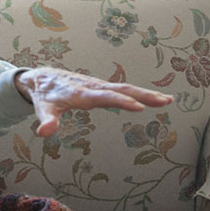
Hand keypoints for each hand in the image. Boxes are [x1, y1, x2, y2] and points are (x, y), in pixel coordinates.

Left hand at [14, 67, 172, 137]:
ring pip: (125, 88)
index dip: (120, 101)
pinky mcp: (100, 87)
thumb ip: (46, 121)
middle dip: (143, 95)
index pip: (104, 97)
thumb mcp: (42, 109)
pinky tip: (153, 98)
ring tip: (167, 100)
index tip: (138, 106)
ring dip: (146, 93)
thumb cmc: (43, 95)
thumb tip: (44, 132)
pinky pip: (122, 89)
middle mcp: (93, 87)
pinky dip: (139, 93)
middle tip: (164, 101)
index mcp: (81, 93)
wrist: (41, 78)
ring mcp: (98, 86)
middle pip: (121, 90)